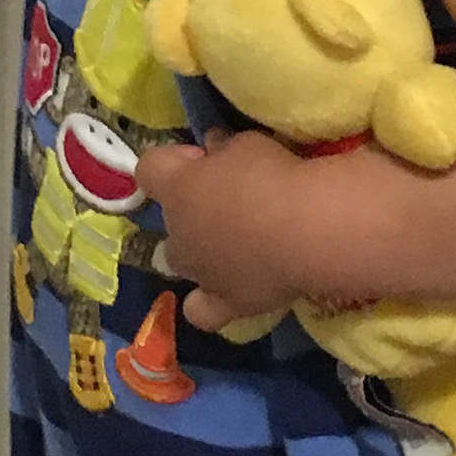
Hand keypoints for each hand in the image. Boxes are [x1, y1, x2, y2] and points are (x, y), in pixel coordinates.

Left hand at [138, 132, 320, 333]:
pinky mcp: (225, 302)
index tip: (204, 157)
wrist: (306, 230)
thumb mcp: (247, 144)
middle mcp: (177, 232)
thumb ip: (223, 148)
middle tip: (233, 198)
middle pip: (170, 217)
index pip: (150, 168)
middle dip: (193, 206)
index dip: (173, 160)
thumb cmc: (273, 176)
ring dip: (199, 249)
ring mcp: (198, 271)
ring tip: (237, 242)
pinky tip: (227, 291)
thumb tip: (213, 146)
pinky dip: (207, 303)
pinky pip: (202, 311)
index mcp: (176, 188)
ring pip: (180, 260)